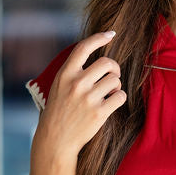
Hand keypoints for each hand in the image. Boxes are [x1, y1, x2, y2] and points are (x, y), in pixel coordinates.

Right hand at [34, 30, 125, 158]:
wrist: (56, 140)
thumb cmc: (59, 112)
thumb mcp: (59, 86)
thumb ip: (74, 72)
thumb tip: (96, 58)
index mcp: (65, 74)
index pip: (84, 48)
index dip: (99, 38)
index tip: (110, 34)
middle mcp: (76, 83)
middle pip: (107, 63)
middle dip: (114, 68)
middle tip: (113, 76)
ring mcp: (88, 98)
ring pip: (115, 80)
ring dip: (116, 86)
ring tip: (109, 94)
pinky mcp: (99, 113)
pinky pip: (120, 97)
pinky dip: (120, 98)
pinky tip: (112, 103)